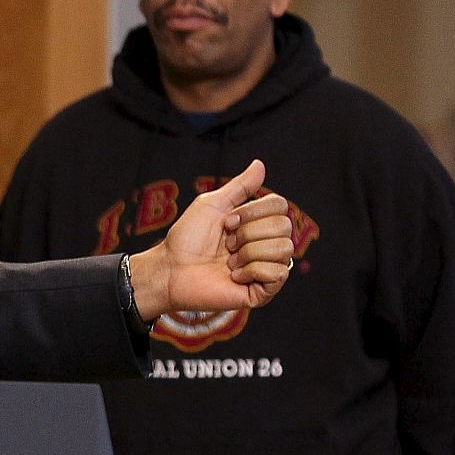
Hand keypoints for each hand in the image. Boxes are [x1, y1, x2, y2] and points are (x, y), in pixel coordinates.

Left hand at [128, 159, 293, 320]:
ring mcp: (267, 268)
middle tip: (226, 244)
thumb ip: (239, 186)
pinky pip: (278, 273)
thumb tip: (260, 164)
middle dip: (247, 233)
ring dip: (248, 252)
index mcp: (257, 223)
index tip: (226, 222)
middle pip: (283, 226)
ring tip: (229, 261)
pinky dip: (251, 270)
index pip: (280, 206)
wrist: (171, 268)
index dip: (251, 211)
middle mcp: (266, 244)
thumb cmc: (187, 238)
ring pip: (283, 249)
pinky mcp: (264, 291)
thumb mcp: (212, 205)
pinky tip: (234, 275)